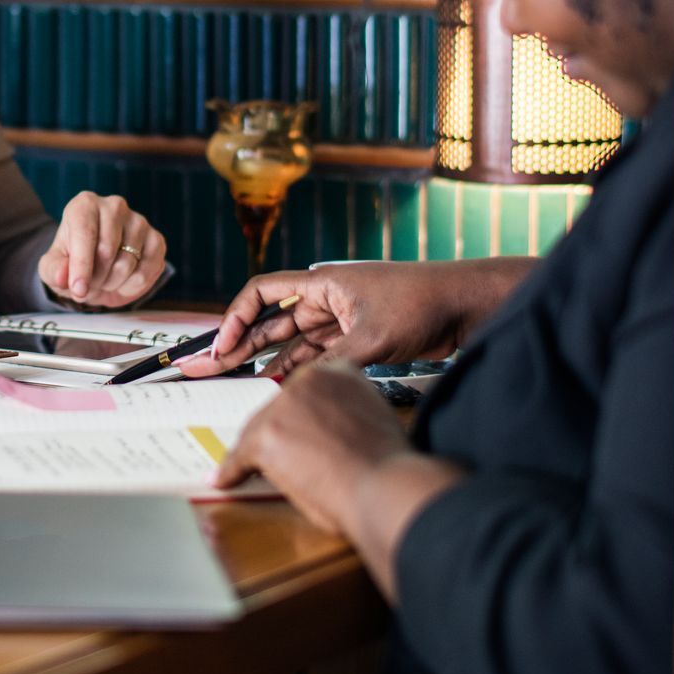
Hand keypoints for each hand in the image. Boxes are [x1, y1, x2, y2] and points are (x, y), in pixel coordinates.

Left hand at [37, 192, 165, 307]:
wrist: (96, 267)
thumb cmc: (72, 261)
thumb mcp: (53, 268)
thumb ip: (53, 271)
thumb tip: (62, 276)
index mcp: (84, 205)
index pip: (85, 233)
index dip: (81, 265)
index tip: (78, 289)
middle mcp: (114, 207)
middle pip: (107, 250)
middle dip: (95, 278)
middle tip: (88, 285)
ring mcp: (139, 222)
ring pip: (127, 263)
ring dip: (111, 283)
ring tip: (103, 280)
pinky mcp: (157, 240)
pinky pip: (146, 272)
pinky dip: (131, 286)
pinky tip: (121, 281)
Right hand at [176, 259, 529, 378]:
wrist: (465, 305)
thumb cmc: (421, 304)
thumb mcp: (373, 337)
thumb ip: (332, 363)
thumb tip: (297, 390)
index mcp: (322, 284)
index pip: (262, 293)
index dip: (235, 319)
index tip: (221, 347)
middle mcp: (325, 299)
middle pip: (270, 320)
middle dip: (238, 343)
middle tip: (208, 367)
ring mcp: (340, 319)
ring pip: (291, 340)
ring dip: (265, 359)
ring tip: (234, 380)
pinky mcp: (357, 338)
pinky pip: (315, 354)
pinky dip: (296, 368)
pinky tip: (278, 384)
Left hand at [211, 360, 409, 531]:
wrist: (385, 485)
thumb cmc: (386, 464)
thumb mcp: (372, 418)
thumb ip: (346, 412)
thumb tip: (324, 431)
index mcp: (337, 371)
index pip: (302, 392)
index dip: (296, 418)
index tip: (295, 433)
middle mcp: (307, 379)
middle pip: (275, 408)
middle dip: (276, 436)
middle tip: (282, 459)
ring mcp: (284, 406)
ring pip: (256, 431)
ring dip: (256, 454)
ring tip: (257, 472)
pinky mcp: (268, 435)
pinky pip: (241, 456)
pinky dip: (232, 471)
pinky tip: (225, 479)